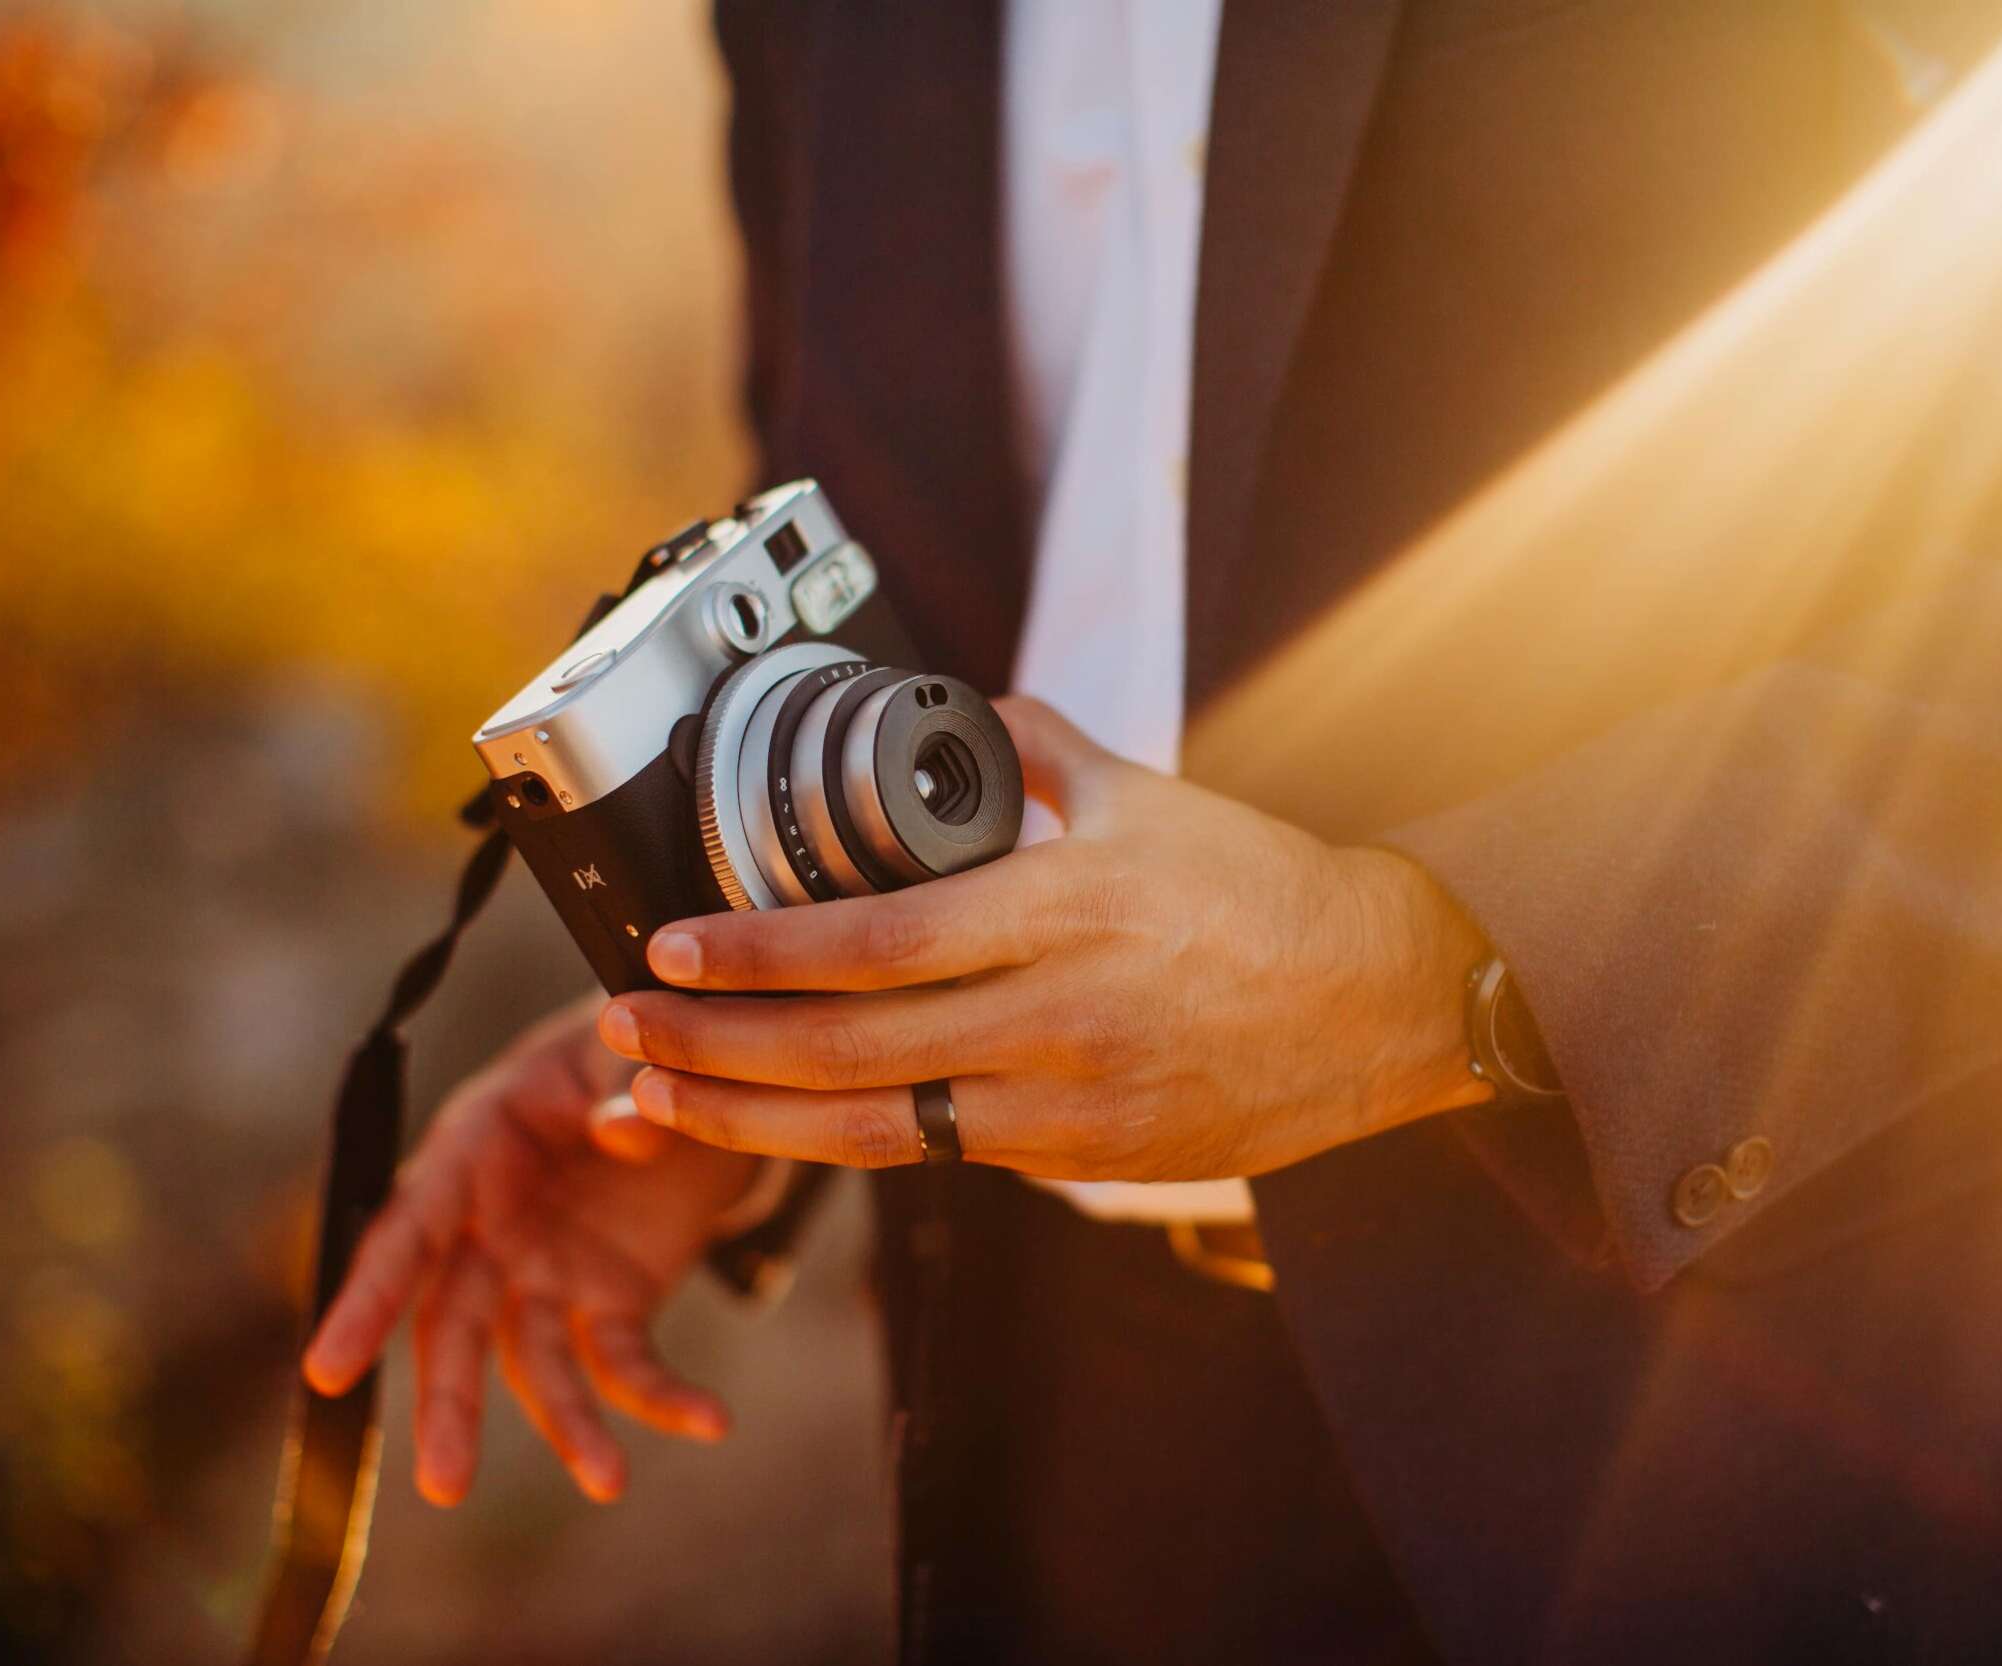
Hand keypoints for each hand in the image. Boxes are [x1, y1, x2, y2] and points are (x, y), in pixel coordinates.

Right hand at [301, 992, 765, 1503]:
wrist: (675, 1071)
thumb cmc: (622, 1042)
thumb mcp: (626, 1041)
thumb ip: (622, 1081)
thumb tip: (623, 1128)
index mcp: (471, 1151)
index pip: (408, 1231)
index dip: (367, 1299)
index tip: (325, 1371)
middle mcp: (492, 1228)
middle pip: (454, 1327)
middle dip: (448, 1405)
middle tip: (443, 1487)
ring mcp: (545, 1273)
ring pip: (534, 1366)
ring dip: (568, 1427)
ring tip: (608, 1482)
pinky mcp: (609, 1302)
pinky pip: (625, 1362)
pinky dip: (664, 1397)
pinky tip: (712, 1420)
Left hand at [599, 698, 1494, 1182]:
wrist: (1383, 1000)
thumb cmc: (1266, 890)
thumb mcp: (1151, 795)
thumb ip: (1041, 749)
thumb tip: (963, 710)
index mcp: (1063, 905)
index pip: (875, 940)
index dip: (756, 957)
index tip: (668, 950)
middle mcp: (1057, 1010)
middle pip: (847, 1048)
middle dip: (711, 1049)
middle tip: (619, 1033)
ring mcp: (1070, 1098)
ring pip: (876, 1127)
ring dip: (749, 1120)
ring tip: (657, 1101)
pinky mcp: (1086, 1156)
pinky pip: (943, 1154)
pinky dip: (847, 1143)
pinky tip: (779, 1131)